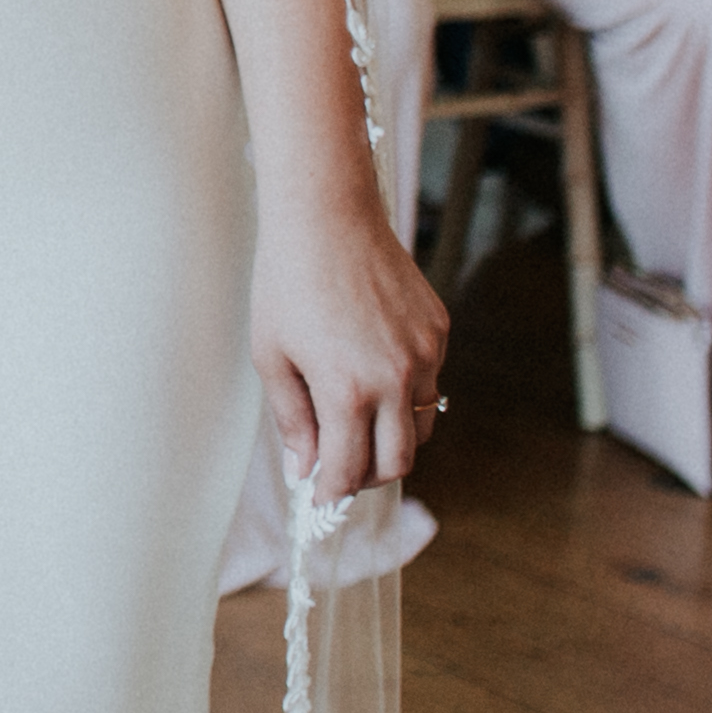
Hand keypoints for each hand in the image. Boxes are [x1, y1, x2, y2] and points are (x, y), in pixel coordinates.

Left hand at [254, 190, 449, 506]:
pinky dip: (405, 393)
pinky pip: (429, 381)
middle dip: (367, 476)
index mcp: (347, 390)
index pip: (349, 469)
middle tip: (340, 469)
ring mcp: (424, 354)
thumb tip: (305, 470)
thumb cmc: (287, 282)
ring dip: (391, 439)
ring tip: (356, 425)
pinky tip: (372, 371)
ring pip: (420, 426)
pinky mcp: (439, 331)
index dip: (332, 491)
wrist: (326, 217)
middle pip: (398, 462)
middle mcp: (395, 379)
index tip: (320, 496)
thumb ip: (293, 420)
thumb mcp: (272, 355)